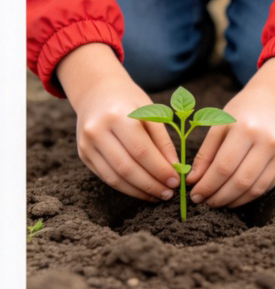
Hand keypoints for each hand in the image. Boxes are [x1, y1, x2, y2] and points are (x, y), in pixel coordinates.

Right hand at [55, 44, 180, 200]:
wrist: (97, 92)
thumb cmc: (131, 102)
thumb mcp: (152, 113)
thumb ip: (163, 141)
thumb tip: (175, 169)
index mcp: (118, 117)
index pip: (141, 151)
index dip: (159, 169)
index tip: (176, 181)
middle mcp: (98, 131)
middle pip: (127, 167)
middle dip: (151, 184)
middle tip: (169, 193)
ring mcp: (87, 144)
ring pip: (114, 177)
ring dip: (139, 191)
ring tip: (158, 196)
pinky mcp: (83, 155)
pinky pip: (106, 177)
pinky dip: (126, 188)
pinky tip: (143, 191)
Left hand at [186, 57, 274, 207]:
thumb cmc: (244, 110)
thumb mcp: (220, 124)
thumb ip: (206, 153)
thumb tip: (193, 181)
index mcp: (247, 128)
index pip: (224, 167)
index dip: (207, 185)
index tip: (194, 195)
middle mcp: (269, 142)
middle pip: (240, 181)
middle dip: (218, 197)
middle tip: (204, 202)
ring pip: (255, 189)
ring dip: (233, 201)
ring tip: (217, 201)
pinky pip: (267, 186)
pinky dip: (248, 196)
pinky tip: (235, 196)